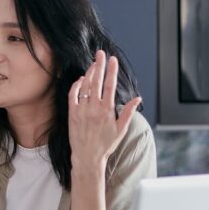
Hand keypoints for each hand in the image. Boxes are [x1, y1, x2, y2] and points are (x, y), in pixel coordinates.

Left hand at [68, 50, 140, 171]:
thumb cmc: (106, 144)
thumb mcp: (121, 129)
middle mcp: (93, 108)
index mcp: (107, 110)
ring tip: (93, 64)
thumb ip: (128, 112)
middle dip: (99, 65)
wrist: (87, 156)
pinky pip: (72, 95)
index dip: (111, 71)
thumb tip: (137, 98)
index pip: (110, 85)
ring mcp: (81, 110)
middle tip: (100, 53)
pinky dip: (76, 85)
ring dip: (89, 73)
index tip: (113, 60)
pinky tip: (81, 79)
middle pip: (96, 81)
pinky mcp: (72, 114)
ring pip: (85, 86)